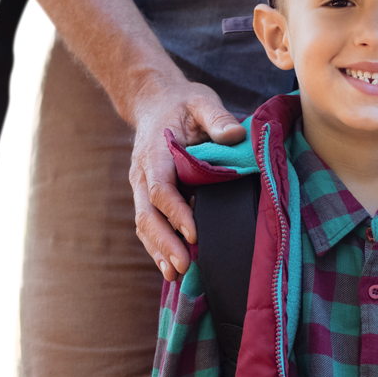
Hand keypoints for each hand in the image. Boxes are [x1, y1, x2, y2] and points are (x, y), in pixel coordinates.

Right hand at [129, 79, 245, 281]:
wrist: (157, 102)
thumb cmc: (183, 104)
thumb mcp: (202, 101)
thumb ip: (217, 118)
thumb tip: (236, 134)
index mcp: (156, 152)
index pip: (161, 188)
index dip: (176, 211)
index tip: (194, 232)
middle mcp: (143, 174)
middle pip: (148, 214)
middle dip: (165, 242)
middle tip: (183, 265)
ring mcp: (142, 187)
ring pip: (145, 225)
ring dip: (158, 251)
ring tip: (175, 275)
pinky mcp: (147, 197)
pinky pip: (148, 227)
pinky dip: (157, 248)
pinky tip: (170, 269)